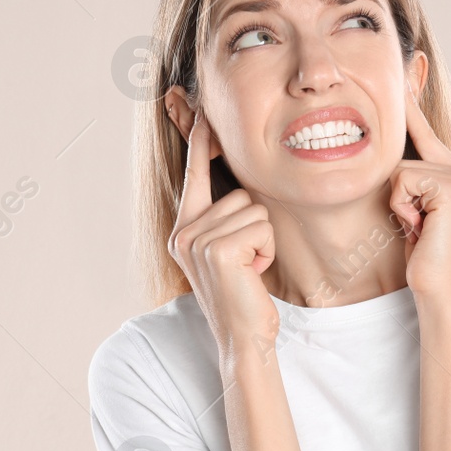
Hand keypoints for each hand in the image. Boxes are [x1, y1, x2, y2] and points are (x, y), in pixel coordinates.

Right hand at [168, 109, 279, 355]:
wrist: (243, 337)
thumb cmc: (243, 295)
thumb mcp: (227, 253)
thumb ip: (223, 221)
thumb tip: (240, 191)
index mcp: (184, 230)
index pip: (193, 177)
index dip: (199, 144)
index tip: (201, 113)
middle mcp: (184, 233)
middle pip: (239, 194)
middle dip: (255, 227)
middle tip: (246, 262)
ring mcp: (197, 241)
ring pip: (253, 210)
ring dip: (263, 240)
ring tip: (249, 269)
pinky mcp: (218, 250)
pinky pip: (261, 227)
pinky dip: (266, 250)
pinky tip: (253, 273)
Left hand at [389, 87, 450, 301]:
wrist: (438, 291)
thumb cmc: (423, 255)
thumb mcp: (413, 209)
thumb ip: (410, 178)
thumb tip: (390, 154)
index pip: (425, 133)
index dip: (412, 105)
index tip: (409, 64)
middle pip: (406, 154)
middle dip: (399, 193)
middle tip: (418, 225)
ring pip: (402, 168)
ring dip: (400, 203)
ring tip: (419, 227)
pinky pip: (403, 179)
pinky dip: (402, 207)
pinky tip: (421, 228)